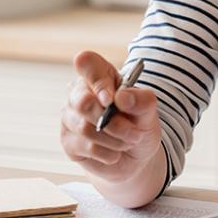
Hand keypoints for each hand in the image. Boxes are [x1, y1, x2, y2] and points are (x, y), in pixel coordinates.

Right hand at [60, 50, 161, 182]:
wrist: (136, 155)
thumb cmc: (139, 124)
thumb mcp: (149, 110)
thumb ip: (141, 100)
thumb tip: (121, 97)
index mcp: (100, 75)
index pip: (86, 62)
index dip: (98, 81)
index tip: (112, 99)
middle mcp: (79, 93)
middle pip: (83, 101)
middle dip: (113, 122)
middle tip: (134, 132)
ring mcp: (70, 117)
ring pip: (85, 127)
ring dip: (115, 139)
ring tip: (129, 141)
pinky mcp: (68, 141)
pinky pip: (87, 147)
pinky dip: (109, 152)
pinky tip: (115, 151)